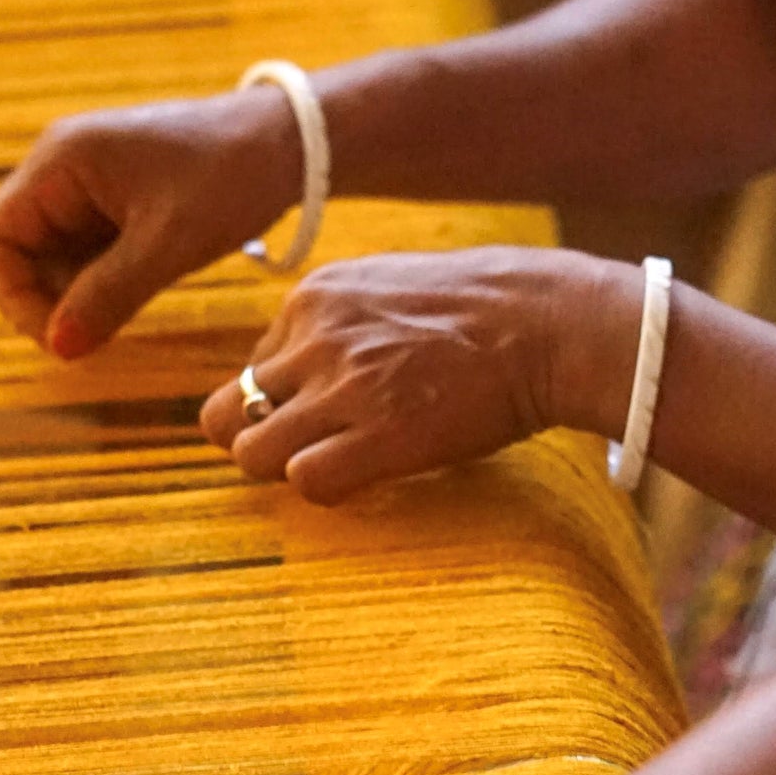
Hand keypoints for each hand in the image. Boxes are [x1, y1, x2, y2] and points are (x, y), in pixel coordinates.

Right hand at [0, 90, 302, 358]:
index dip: (14, 295)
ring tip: (119, 318)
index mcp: (60, 162)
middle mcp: (61, 168)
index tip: (59, 337)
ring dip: (74, 296)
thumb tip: (57, 348)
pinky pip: (85, 253)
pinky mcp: (114, 203)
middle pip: (17, 251)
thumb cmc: (229, 178)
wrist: (288, 144)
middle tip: (91, 338)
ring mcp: (87, 186)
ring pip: (51, 257)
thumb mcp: (167, 245)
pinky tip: (133, 298)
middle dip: (45, 301)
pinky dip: (98, 284)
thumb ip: (107, 296)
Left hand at [199, 247, 579, 505]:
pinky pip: (304, 481)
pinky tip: (362, 478)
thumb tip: (304, 364)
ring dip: (283, 471)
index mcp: (312, 298)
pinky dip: (324, 489)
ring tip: (336, 465)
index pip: (253, 367)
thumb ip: (339, 321)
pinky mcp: (378, 434)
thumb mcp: (390, 285)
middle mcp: (313, 337)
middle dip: (255, 438)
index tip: (331, 409)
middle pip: (226, 412)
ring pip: (250, 453)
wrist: (550, 323)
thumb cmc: (485, 310)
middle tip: (306, 449)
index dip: (284, 400)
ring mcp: (343, 386)